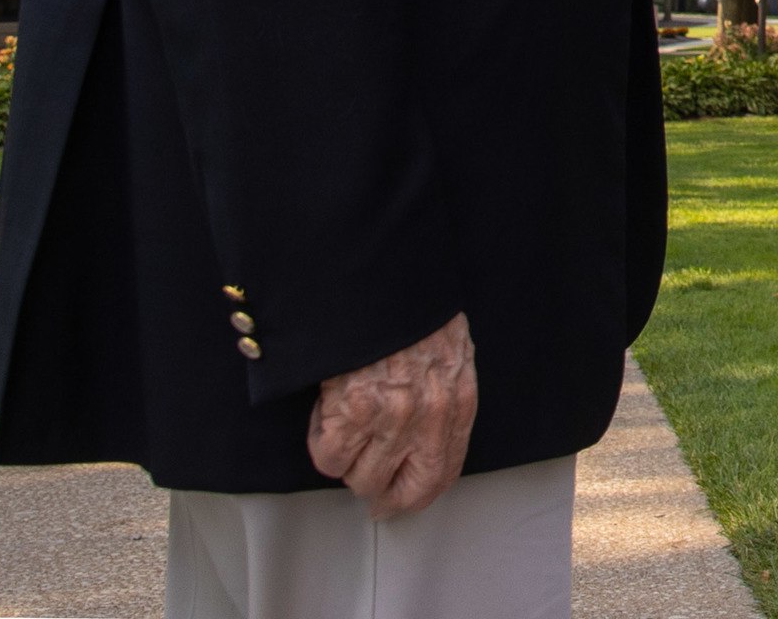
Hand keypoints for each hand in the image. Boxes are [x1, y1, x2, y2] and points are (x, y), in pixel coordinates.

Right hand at [308, 312, 476, 513]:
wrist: (383, 275)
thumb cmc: (413, 309)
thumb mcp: (448, 353)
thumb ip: (441, 399)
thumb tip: (420, 440)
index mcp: (457, 403)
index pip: (440, 476)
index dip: (413, 497)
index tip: (396, 502)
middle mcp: (429, 419)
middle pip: (399, 491)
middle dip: (376, 490)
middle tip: (360, 480)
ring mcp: (391, 418)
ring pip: (359, 477)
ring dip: (346, 462)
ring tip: (342, 427)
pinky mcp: (352, 412)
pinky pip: (328, 456)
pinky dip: (321, 439)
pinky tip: (326, 409)